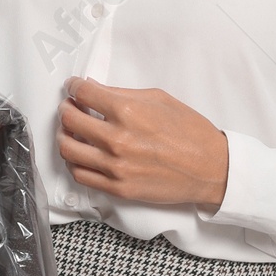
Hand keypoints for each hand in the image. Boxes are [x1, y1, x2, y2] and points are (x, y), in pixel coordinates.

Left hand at [58, 78, 228, 213]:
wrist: (211, 169)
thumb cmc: (191, 133)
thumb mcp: (159, 99)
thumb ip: (123, 94)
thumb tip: (95, 90)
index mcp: (128, 111)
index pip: (82, 93)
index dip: (73, 87)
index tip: (73, 88)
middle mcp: (117, 139)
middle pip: (69, 119)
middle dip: (66, 109)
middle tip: (70, 107)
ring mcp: (115, 166)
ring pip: (68, 150)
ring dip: (64, 136)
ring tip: (71, 132)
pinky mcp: (118, 188)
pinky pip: (80, 175)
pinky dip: (75, 162)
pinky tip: (82, 155)